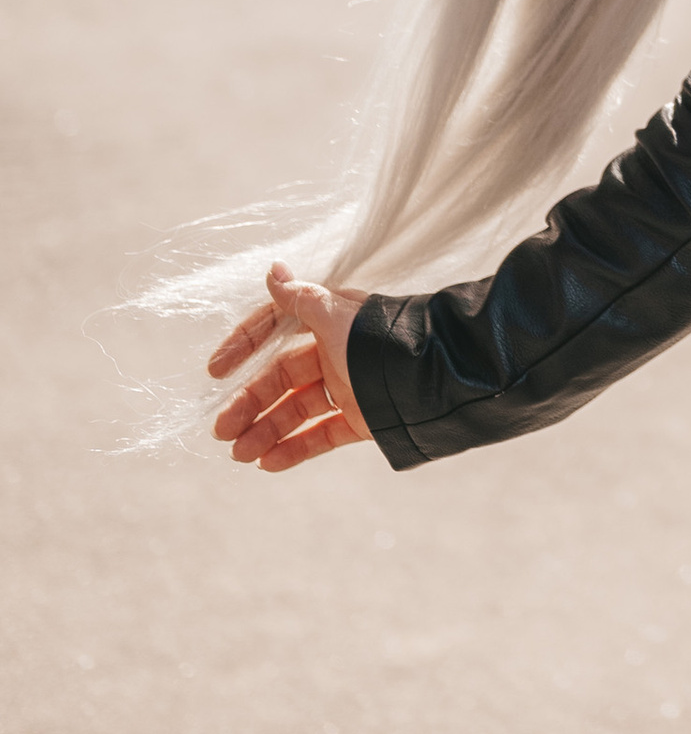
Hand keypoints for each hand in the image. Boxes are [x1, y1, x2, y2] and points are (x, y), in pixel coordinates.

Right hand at [208, 261, 375, 470]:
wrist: (432, 380)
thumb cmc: (380, 341)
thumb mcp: (335, 317)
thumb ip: (300, 299)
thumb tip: (273, 270)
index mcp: (328, 321)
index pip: (275, 329)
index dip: (244, 346)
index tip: (216, 371)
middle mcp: (335, 352)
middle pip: (280, 378)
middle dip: (249, 404)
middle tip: (221, 431)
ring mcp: (348, 387)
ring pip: (296, 410)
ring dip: (265, 431)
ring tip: (239, 454)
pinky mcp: (362, 419)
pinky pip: (321, 435)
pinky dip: (295, 449)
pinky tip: (268, 463)